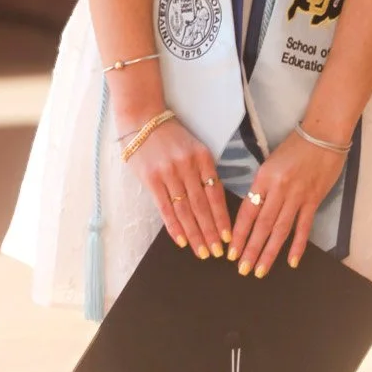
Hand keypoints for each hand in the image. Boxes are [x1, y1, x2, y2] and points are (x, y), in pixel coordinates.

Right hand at [128, 118, 230, 258]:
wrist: (142, 119)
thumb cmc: (171, 136)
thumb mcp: (194, 147)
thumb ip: (203, 171)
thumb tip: (214, 203)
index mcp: (202, 157)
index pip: (216, 193)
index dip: (222, 217)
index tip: (228, 237)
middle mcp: (187, 165)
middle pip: (202, 205)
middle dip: (210, 231)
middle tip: (217, 252)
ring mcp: (169, 173)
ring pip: (185, 210)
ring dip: (194, 233)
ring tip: (202, 251)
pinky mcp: (152, 180)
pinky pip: (165, 208)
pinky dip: (174, 226)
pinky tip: (181, 240)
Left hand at [227, 131, 346, 276]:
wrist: (324, 134)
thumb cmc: (295, 146)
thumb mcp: (271, 163)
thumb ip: (263, 186)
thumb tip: (254, 211)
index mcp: (264, 177)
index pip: (248, 211)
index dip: (239, 233)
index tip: (231, 252)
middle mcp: (279, 189)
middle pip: (262, 224)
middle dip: (251, 249)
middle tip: (242, 270)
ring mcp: (297, 196)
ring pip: (280, 229)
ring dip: (269, 252)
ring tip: (260, 270)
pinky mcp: (314, 200)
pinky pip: (303, 227)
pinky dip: (297, 245)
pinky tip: (291, 261)